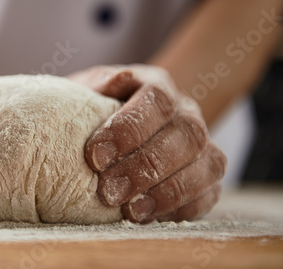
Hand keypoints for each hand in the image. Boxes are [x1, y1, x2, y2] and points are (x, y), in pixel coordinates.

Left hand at [68, 65, 226, 222]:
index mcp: (157, 84)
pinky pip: (210, 192)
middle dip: (146, 167)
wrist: (114, 127)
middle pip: (186, 134)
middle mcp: (186, 111)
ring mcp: (202, 143)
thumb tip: (113, 82)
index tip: (96, 156)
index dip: (129, 128)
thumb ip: (97, 86)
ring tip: (130, 210)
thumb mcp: (88, 91)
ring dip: (168, 191)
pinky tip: (151, 216)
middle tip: (109, 190)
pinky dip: (184, 207)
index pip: (156, 99)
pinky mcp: (206, 175)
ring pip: (207, 165)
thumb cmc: (95, 109)